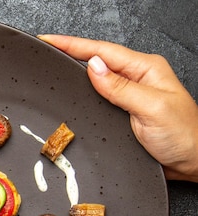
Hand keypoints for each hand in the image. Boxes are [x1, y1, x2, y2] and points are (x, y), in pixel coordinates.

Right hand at [38, 35, 197, 182]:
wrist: (193, 163)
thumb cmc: (185, 136)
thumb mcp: (152, 108)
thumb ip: (121, 88)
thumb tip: (94, 67)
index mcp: (146, 69)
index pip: (102, 51)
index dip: (72, 45)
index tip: (48, 41)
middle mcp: (137, 79)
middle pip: (97, 61)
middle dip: (70, 53)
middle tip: (44, 51)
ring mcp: (130, 96)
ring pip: (96, 80)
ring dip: (75, 74)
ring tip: (53, 68)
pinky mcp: (124, 113)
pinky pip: (99, 98)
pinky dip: (83, 94)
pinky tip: (74, 95)